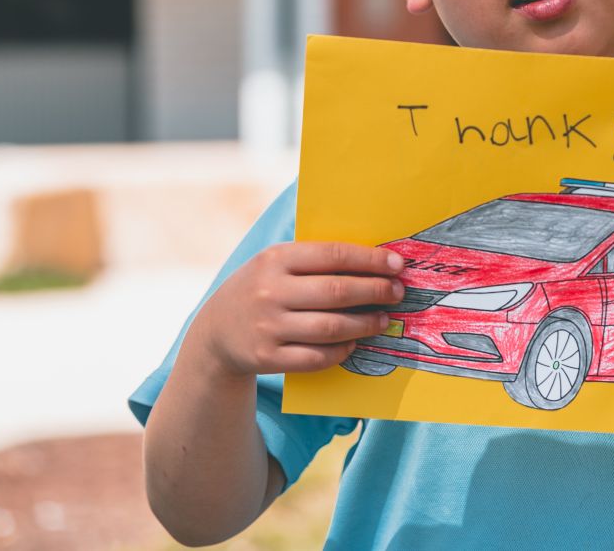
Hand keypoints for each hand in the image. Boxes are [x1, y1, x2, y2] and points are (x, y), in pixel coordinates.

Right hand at [187, 241, 404, 378]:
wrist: (216, 331)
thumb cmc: (260, 288)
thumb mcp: (275, 263)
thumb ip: (314, 259)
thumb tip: (373, 259)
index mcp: (275, 259)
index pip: (333, 255)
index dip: (370, 260)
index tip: (397, 265)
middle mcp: (270, 291)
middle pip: (337, 292)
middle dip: (375, 292)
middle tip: (397, 292)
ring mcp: (268, 327)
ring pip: (331, 328)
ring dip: (365, 325)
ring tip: (383, 320)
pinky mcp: (268, 358)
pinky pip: (316, 357)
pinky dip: (341, 351)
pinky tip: (354, 343)